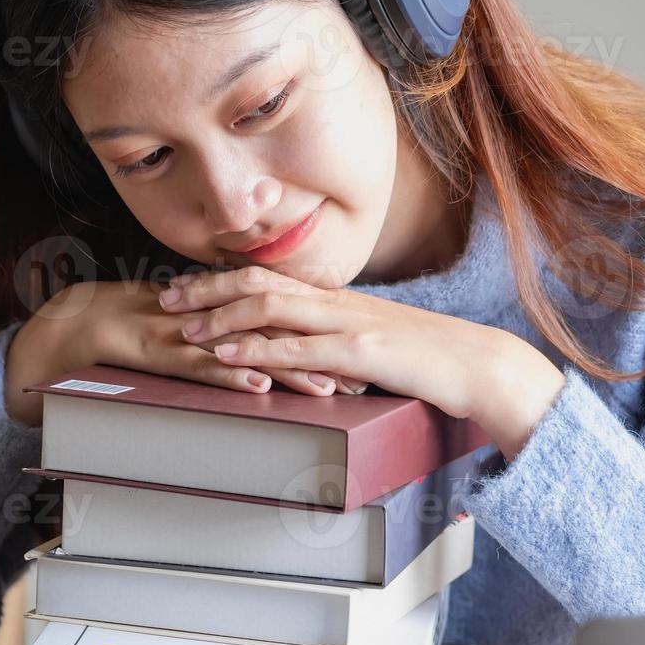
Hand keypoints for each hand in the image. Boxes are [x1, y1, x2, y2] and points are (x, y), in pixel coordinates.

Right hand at [3, 279, 366, 426]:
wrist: (79, 321)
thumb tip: (268, 357)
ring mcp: (189, 336)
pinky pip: (200, 368)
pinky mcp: (162, 354)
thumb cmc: (139, 327)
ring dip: (289, 370)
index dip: (324, 340)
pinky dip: (228, 377)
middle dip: (322, 358)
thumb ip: (229, 336)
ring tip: (327, 389)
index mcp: (224, 312)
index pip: (284, 323)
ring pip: (247, 352)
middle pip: (279, 336)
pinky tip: (257, 388)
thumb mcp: (193, 330)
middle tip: (363, 380)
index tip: (361, 359)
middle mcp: (213, 319)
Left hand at [156, 265, 512, 422]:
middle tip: (164, 298)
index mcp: (340, 300)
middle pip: (259, 283)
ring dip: (220, 316)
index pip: (272, 279)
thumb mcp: (378, 347)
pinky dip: (256, 348)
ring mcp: (348, 324)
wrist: (479, 365)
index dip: (224, 280)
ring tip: (182, 327)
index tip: (187, 285)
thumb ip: (341, 347)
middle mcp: (337, 303)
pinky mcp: (360, 352)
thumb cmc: (432, 361)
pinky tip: (226, 353)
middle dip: (206, 289)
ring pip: (270, 308)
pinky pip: (297, 348)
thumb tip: (310, 361)